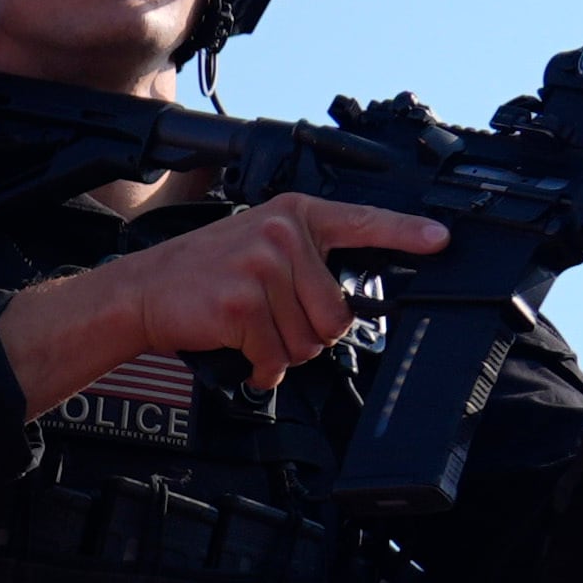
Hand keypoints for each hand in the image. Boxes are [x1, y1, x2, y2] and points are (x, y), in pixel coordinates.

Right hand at [0, 193, 448, 411]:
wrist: (141, 291)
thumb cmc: (201, 275)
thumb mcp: (257, 247)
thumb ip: (304, 261)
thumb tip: (346, 307)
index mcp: (293, 215)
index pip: (362, 222)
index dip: (405, 235)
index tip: (440, 240)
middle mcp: (282, 235)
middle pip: (336, 312)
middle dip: (310, 334)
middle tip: (275, 325)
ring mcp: (263, 267)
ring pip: (309, 339)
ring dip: (282, 352)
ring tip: (252, 333)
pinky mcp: (243, 303)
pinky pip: (276, 356)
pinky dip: (260, 367)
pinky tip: (239, 350)